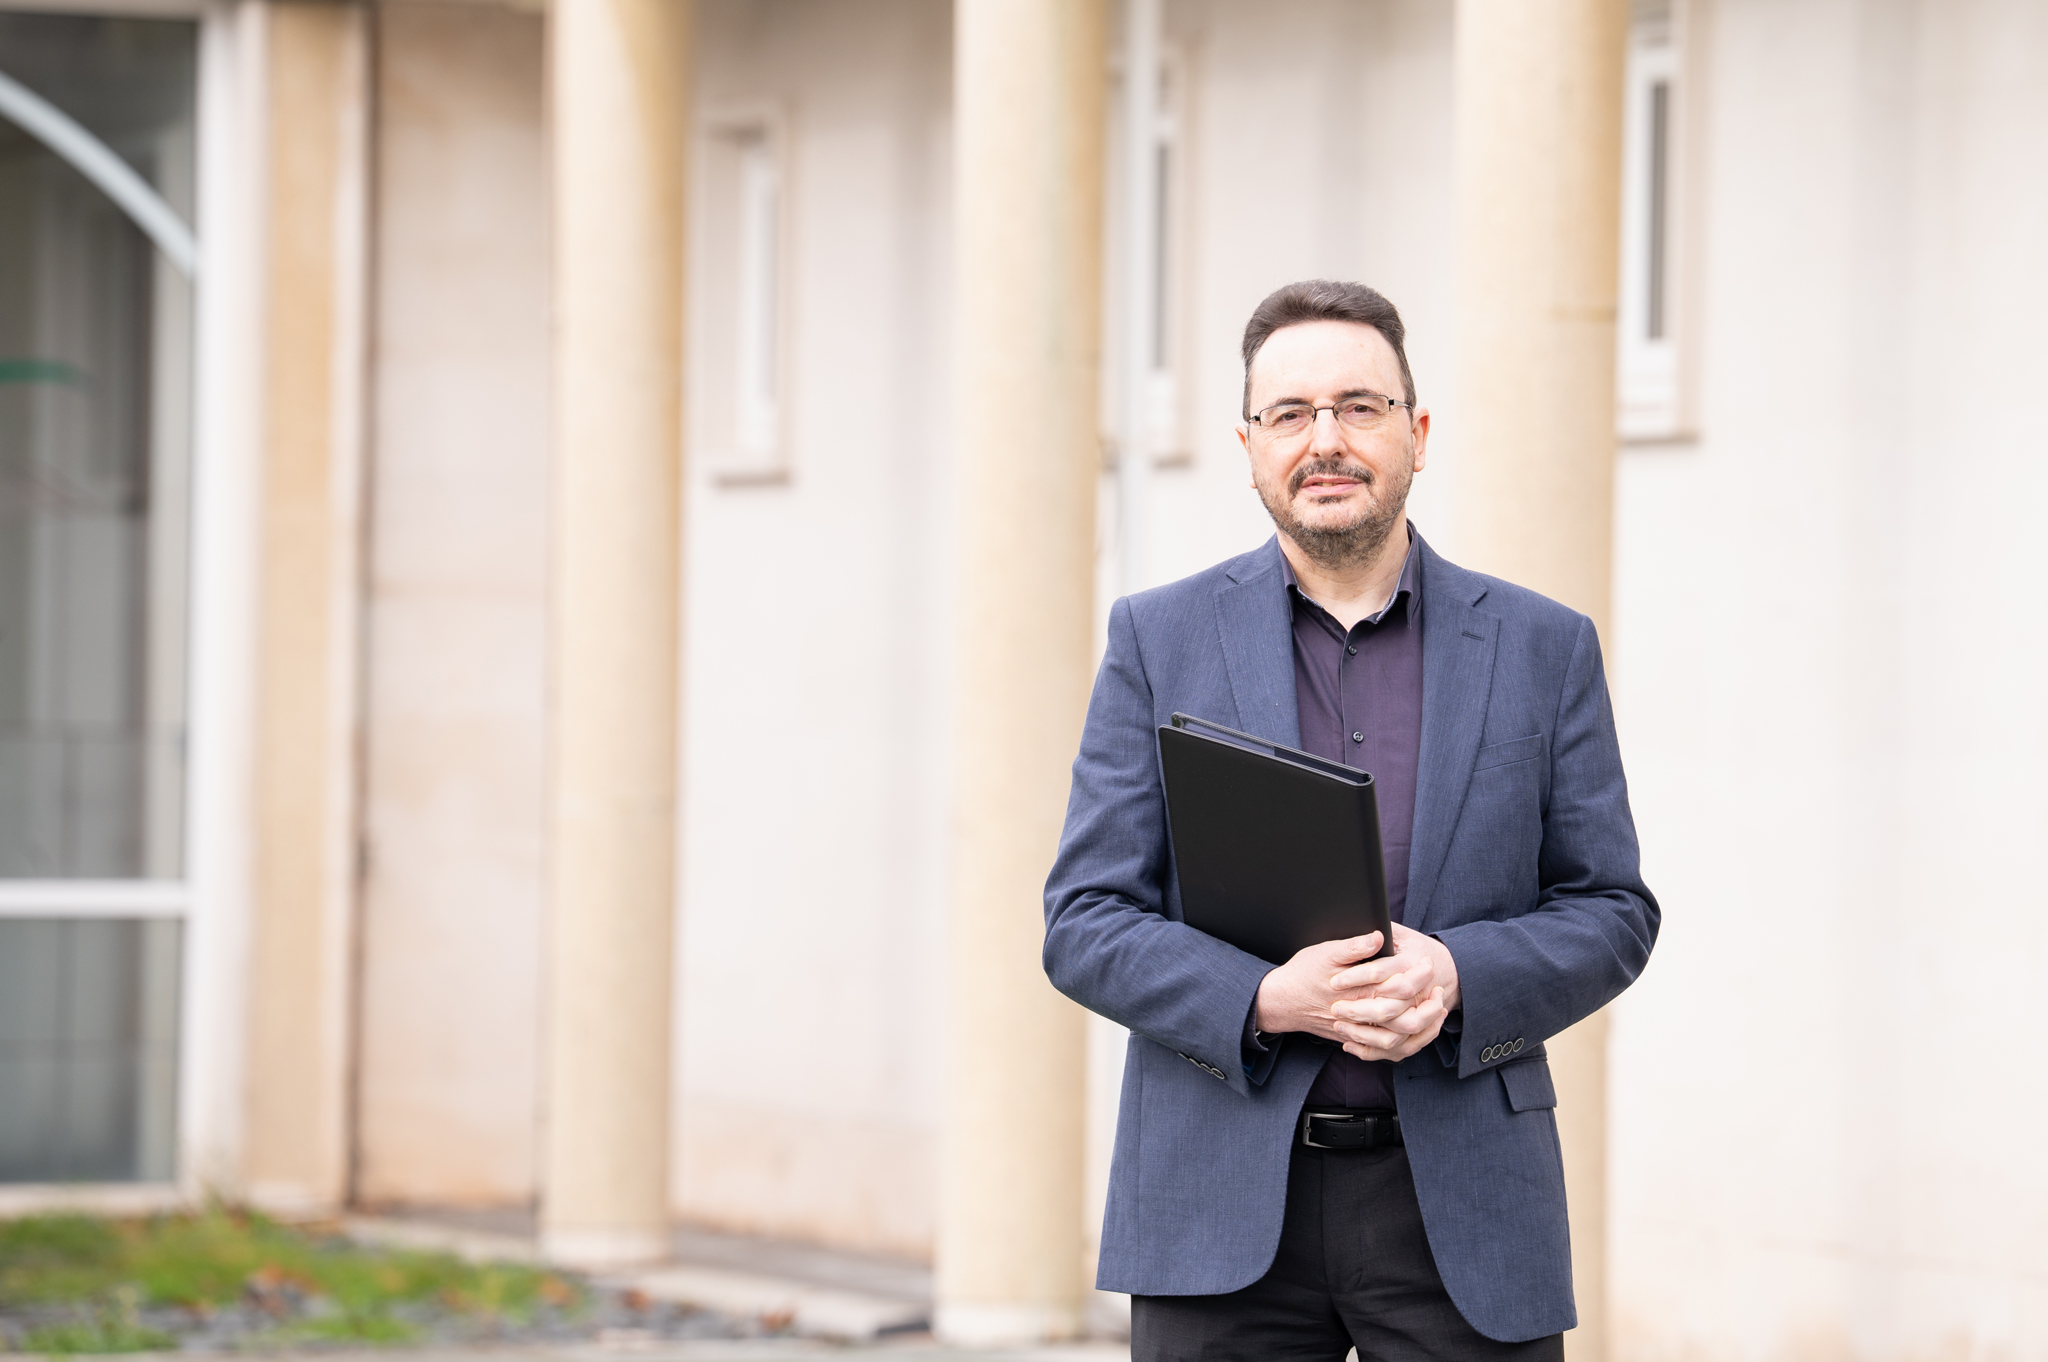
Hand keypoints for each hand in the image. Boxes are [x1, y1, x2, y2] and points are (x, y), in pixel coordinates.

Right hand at [1254, 924, 1459, 1062]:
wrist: (1282, 1001)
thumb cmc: (1303, 973)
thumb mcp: (1326, 952)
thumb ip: (1354, 946)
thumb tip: (1379, 936)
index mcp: (1360, 990)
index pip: (1401, 986)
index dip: (1420, 975)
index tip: (1428, 963)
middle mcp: (1363, 1014)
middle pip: (1408, 1017)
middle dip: (1430, 1005)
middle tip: (1439, 989)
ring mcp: (1360, 1031)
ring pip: (1402, 1040)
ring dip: (1424, 1028)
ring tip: (1436, 1011)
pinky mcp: (1356, 1039)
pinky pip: (1388, 1051)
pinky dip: (1407, 1044)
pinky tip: (1416, 1032)